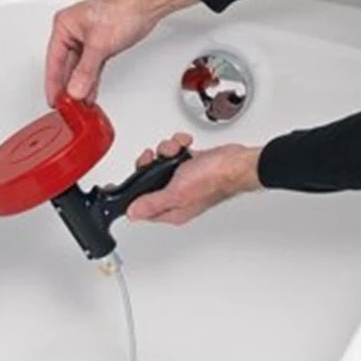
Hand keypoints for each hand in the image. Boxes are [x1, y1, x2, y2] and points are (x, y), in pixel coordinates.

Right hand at [46, 0, 197, 105]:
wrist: (146, 4)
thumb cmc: (123, 10)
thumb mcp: (99, 45)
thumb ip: (85, 71)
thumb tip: (75, 90)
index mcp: (64, 25)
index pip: (53, 60)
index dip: (53, 83)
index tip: (54, 99)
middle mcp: (73, 31)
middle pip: (65, 65)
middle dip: (67, 87)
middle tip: (65, 105)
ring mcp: (86, 38)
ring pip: (78, 68)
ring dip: (79, 86)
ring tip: (78, 104)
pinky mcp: (100, 43)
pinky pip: (90, 67)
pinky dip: (90, 80)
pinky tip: (89, 92)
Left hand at [126, 133, 261, 224]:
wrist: (237, 162)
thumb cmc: (214, 179)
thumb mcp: (176, 193)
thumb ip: (152, 202)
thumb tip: (133, 213)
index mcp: (171, 211)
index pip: (141, 207)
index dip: (130, 194)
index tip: (123, 183)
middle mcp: (176, 197)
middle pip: (147, 181)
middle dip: (148, 164)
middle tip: (153, 158)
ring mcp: (184, 181)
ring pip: (160, 164)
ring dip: (166, 151)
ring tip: (175, 151)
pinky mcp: (190, 166)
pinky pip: (174, 154)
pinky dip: (178, 147)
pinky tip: (185, 146)